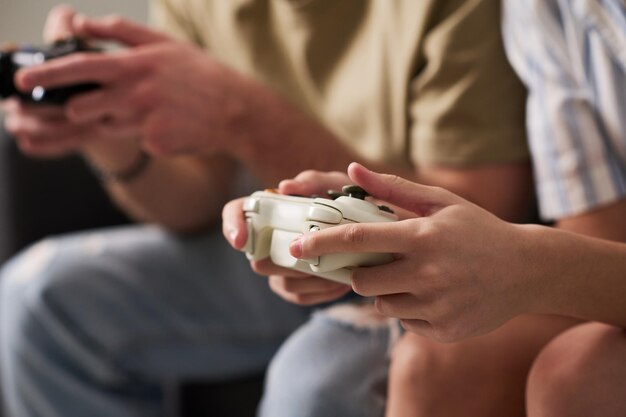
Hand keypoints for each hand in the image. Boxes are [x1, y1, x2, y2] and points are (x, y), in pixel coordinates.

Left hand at [14, 14, 249, 155]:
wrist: (236, 111)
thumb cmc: (201, 74)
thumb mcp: (164, 44)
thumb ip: (120, 31)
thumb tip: (82, 23)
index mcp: (134, 65)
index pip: (78, 67)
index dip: (46, 74)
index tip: (23, 81)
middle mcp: (135, 94)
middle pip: (82, 107)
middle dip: (82, 107)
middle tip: (105, 102)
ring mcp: (145, 122)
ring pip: (107, 126)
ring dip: (117, 120)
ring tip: (149, 110)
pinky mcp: (155, 144)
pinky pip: (135, 142)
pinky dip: (145, 135)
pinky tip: (168, 125)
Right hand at [222, 171, 352, 304]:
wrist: (367, 226)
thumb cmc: (345, 199)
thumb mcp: (334, 184)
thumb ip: (313, 181)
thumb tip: (285, 187)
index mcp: (269, 209)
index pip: (234, 212)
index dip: (232, 226)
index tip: (241, 242)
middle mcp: (268, 239)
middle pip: (259, 261)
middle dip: (290, 262)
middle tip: (318, 255)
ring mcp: (280, 266)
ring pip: (282, 283)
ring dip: (311, 280)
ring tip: (340, 269)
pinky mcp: (295, 285)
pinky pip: (300, 297)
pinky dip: (322, 292)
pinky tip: (342, 282)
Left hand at [288, 163, 536, 341]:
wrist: (526, 271)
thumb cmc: (478, 230)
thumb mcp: (440, 202)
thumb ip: (392, 187)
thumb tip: (351, 170)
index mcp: (422, 237)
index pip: (357, 240)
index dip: (321, 244)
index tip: (295, 249)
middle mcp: (426, 274)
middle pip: (361, 280)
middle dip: (359, 272)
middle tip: (380, 263)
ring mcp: (435, 306)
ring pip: (381, 304)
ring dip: (386, 291)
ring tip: (416, 277)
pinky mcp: (442, 331)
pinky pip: (404, 322)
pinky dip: (409, 309)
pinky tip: (435, 295)